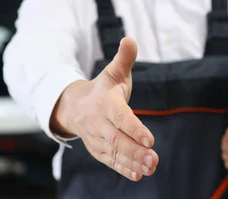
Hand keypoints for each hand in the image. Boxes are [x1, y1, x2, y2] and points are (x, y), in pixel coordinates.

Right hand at [51, 37, 158, 180]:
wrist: (73, 107)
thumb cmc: (102, 89)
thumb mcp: (113, 73)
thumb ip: (124, 59)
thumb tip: (130, 40)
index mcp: (104, 103)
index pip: (120, 118)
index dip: (135, 129)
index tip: (150, 139)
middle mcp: (98, 123)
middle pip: (117, 140)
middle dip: (135, 151)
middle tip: (154, 159)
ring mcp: (97, 139)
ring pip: (114, 153)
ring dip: (132, 162)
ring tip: (150, 168)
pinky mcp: (98, 151)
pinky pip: (111, 161)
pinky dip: (124, 169)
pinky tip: (139, 175)